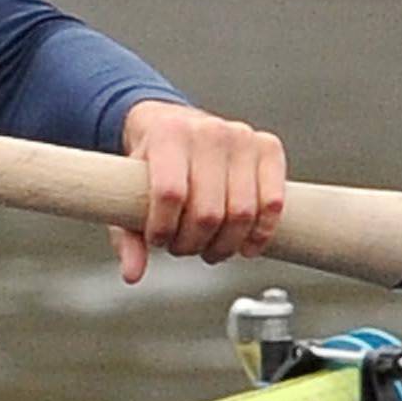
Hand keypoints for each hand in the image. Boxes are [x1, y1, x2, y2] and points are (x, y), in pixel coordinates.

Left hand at [111, 100, 287, 282]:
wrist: (177, 125)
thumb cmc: (152, 165)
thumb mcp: (129, 193)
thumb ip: (128, 236)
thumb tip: (132, 275)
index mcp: (169, 134)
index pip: (170, 194)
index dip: (164, 229)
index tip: (158, 240)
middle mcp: (210, 131)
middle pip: (208, 211)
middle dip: (193, 243)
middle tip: (184, 248)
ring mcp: (244, 137)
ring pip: (242, 212)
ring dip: (225, 244)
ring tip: (210, 248)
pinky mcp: (269, 147)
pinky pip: (273, 202)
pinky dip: (262, 233)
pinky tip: (246, 246)